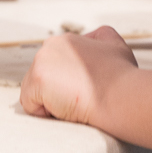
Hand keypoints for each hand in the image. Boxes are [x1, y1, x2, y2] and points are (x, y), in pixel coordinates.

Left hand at [20, 26, 136, 123]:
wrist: (120, 95)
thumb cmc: (121, 77)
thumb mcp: (114, 45)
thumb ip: (99, 39)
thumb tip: (91, 39)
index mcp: (64, 40)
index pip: (53, 70)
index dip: (68, 85)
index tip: (85, 90)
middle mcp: (49, 46)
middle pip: (41, 81)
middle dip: (57, 94)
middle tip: (82, 97)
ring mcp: (41, 61)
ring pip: (34, 93)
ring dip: (51, 104)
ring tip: (75, 102)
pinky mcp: (37, 78)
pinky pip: (30, 106)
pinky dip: (46, 114)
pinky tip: (66, 107)